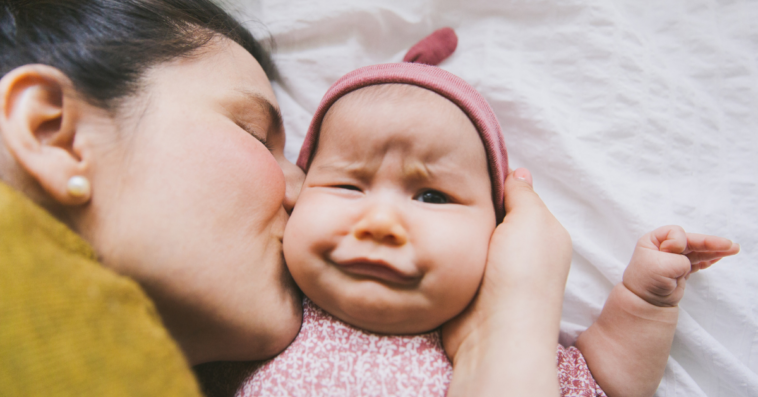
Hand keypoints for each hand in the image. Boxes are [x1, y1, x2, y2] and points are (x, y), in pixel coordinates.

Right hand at [442, 168, 570, 396]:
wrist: (495, 335)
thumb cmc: (521, 276)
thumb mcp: (532, 221)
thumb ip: (523, 194)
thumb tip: (518, 171)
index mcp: (541, 233)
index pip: (515, 195)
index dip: (492, 180)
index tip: (463, 164)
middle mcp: (518, 250)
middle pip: (488, 213)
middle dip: (467, 201)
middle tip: (438, 184)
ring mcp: (490, 269)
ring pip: (466, 233)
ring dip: (451, 225)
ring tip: (425, 204)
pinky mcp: (466, 285)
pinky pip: (452, 255)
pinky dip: (442, 247)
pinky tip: (426, 233)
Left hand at [623, 225, 739, 306]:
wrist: (645, 303)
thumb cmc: (647, 282)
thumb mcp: (660, 265)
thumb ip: (678, 259)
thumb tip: (686, 261)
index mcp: (653, 240)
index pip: (675, 232)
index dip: (678, 242)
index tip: (672, 253)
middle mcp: (663, 247)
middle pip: (691, 241)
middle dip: (710, 242)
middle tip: (729, 245)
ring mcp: (673, 259)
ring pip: (697, 251)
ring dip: (714, 250)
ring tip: (732, 249)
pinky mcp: (680, 270)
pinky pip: (697, 261)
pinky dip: (708, 259)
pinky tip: (719, 258)